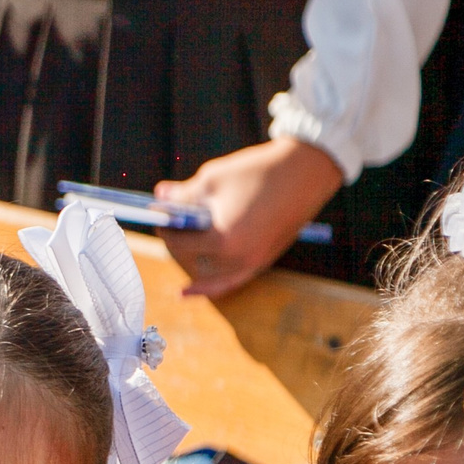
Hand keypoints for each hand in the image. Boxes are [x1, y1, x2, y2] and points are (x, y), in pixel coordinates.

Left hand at [154, 137, 343, 297]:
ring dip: (191, 260)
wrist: (306, 172)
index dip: (164, 227)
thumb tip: (158, 198)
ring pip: (209, 273)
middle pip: (191, 258)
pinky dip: (209, 287)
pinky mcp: (264, 259)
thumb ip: (181, 195)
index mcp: (223, 240)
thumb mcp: (211, 179)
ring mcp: (254, 263)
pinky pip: (230, 281)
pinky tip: (186, 292)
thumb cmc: (256, 172)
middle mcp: (239, 259)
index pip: (179, 242)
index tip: (157, 213)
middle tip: (169, 223)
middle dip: (177, 241)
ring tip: (177, 244)